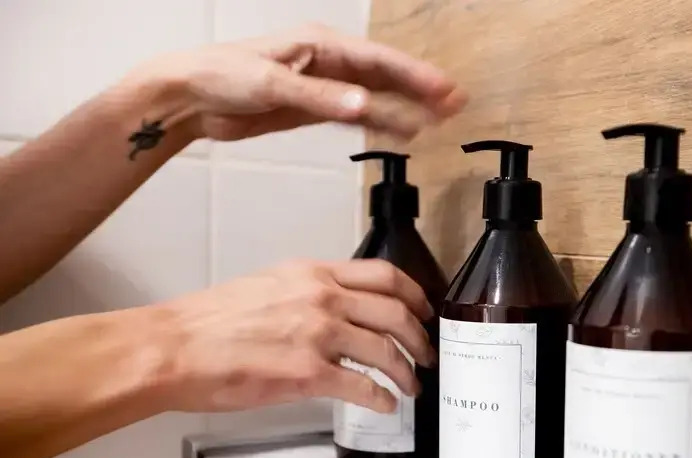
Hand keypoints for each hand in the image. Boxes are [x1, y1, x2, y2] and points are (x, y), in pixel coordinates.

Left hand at [134, 22, 466, 141]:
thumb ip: (321, 98)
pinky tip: (398, 131)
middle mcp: (326, 61)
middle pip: (384, 76)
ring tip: (437, 121)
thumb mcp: (273, 84)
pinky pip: (354, 115)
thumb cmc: (220, 75)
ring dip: (404, 108)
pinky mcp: (311, 108)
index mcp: (320, 44)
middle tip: (455, 103)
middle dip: (419, 90)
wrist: (189, 99)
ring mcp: (321, 85)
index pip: (378, 61)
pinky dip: (378, 122)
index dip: (414, 76)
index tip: (442, 90)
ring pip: (374, 97)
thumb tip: (365, 105)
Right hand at [153, 258, 436, 412]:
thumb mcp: (268, 286)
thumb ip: (309, 294)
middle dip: (421, 337)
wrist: (173, 348)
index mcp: (313, 274)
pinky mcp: (307, 373)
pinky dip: (381, 398)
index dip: (415, 295)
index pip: (384, 275)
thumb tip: (338, 312)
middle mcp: (322, 297)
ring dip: (407, 371)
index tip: (425, 312)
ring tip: (411, 385)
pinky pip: (362, 386)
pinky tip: (385, 405)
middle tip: (427, 355)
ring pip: (386, 350)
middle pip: (396, 312)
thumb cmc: (209, 322)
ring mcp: (317, 334)